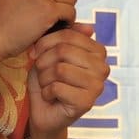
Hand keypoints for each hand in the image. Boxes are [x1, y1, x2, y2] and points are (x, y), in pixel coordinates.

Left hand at [26, 23, 108, 137]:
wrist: (44, 111)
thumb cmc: (49, 79)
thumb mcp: (53, 53)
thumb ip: (68, 37)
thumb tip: (90, 27)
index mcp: (98, 52)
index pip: (69, 35)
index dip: (45, 42)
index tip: (35, 53)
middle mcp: (102, 67)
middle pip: (63, 51)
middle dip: (44, 62)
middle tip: (41, 72)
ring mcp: (97, 86)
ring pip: (60, 69)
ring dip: (44, 78)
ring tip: (47, 84)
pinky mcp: (87, 102)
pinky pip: (57, 87)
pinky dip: (46, 92)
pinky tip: (50, 96)